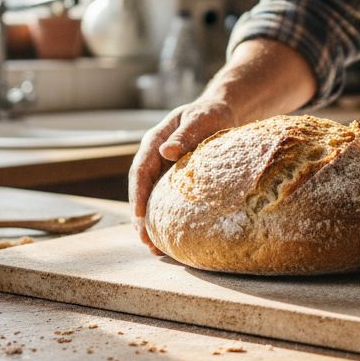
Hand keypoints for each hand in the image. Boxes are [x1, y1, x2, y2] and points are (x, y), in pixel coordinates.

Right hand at [129, 98, 240, 252]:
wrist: (221, 112)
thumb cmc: (210, 114)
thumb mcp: (198, 119)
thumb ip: (184, 135)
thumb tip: (166, 151)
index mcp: (154, 141)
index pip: (140, 171)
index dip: (138, 195)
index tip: (140, 216)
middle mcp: (154, 157)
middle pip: (141, 190)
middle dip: (140, 217)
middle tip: (146, 241)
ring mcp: (162, 169)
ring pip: (151, 198)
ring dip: (151, 222)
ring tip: (155, 248)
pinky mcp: (174, 178)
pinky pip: (165, 199)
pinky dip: (165, 217)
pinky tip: (171, 236)